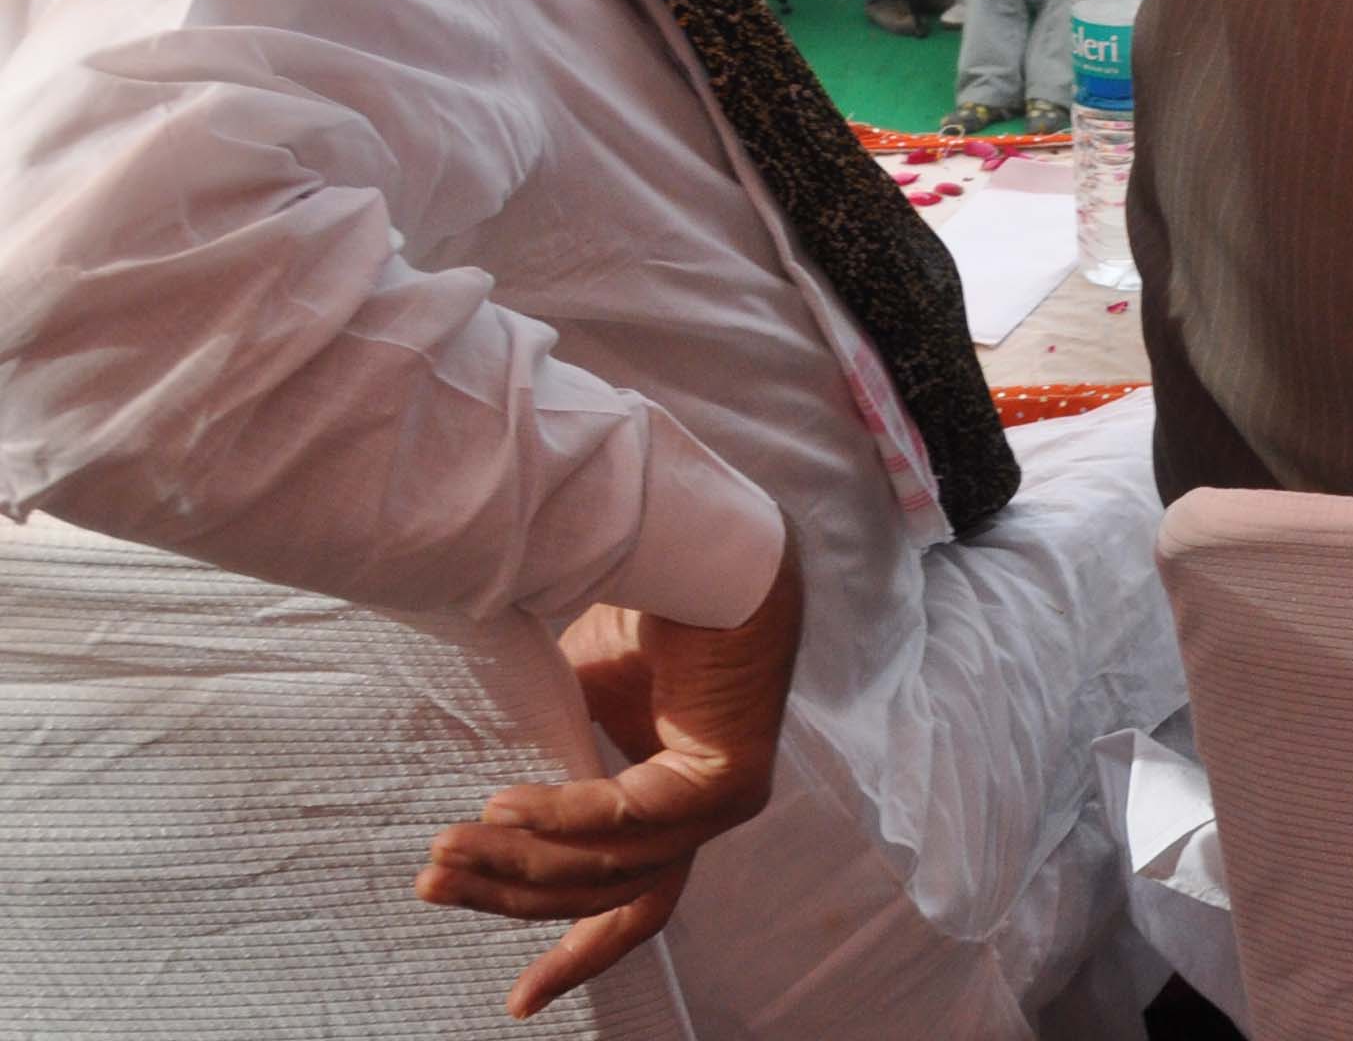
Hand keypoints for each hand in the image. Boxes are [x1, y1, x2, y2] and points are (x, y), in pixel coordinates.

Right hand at [419, 536, 803, 1021]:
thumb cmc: (643, 612)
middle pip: (604, 892)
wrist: (699, 546)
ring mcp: (726, 798)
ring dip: (520, 861)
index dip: (576, 954)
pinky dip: (562, 815)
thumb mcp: (575, 703)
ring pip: (610, 865)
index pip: (630, 904)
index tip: (519, 1003)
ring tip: (445, 848)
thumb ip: (544, 765)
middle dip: (511, 897)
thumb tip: (476, 816)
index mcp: (670, 801)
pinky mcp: (732, 775)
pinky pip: (631, 817)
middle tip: (432, 884)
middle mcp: (705, 810)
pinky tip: (502, 806)